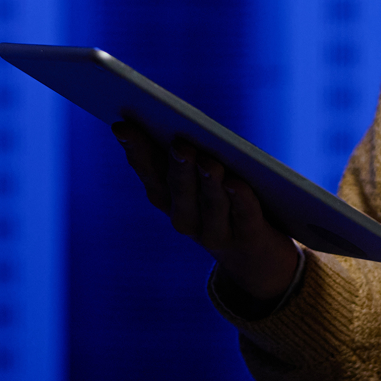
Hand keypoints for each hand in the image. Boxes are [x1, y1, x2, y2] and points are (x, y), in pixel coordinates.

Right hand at [112, 122, 298, 305]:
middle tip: (179, 144)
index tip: (122, 125)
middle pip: (179, 191)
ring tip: (210, 162)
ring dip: (208, 183)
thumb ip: (190, 152)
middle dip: (179, 167)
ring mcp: (215, 234)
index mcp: (168, 198)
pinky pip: (243, 216)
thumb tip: (178, 123)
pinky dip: (239, 199)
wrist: (257, 257)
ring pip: (211, 205)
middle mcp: (185, 219)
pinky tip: (236, 183)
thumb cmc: (226, 201)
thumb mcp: (203, 177)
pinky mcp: (247, 239)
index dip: (135, 150)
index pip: (149, 171)